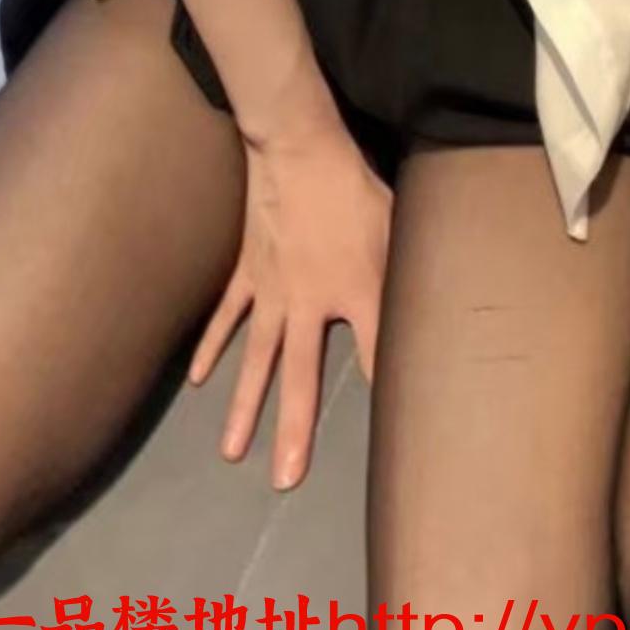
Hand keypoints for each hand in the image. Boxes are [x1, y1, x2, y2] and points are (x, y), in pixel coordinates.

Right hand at [187, 112, 391, 490]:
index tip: (391, 446)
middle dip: (294, 432)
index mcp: (358, 292)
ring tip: (231, 452)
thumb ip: (409, 270)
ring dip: (244, 406)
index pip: (377, 358)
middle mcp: (311, 303)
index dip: (387, 400)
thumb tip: (430, 302)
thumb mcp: (399, 227)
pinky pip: (228, 315)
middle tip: (283, 481)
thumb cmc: (357, 187)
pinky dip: (211, 346)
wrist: (300, 149)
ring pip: (257, 358)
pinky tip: (199, 379)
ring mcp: (272, 290)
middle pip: (302, 378)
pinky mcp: (248, 271)